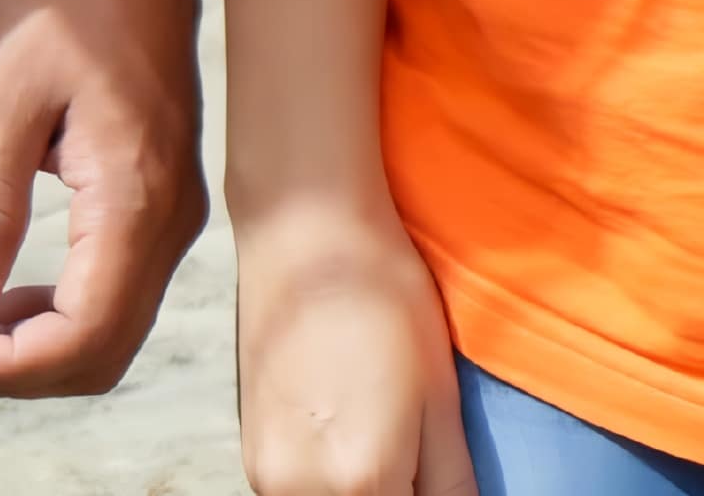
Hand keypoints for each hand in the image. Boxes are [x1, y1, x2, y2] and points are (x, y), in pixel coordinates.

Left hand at [0, 0, 201, 397]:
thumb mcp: (1, 97)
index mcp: (136, 201)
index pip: (80, 339)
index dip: (2, 365)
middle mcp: (173, 220)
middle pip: (102, 353)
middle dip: (15, 366)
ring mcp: (177, 209)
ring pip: (114, 328)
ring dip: (37, 342)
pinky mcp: (165, 193)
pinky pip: (119, 287)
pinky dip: (62, 308)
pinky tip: (4, 283)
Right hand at [231, 194, 477, 495]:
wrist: (306, 234)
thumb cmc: (383, 298)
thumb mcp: (440, 396)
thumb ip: (450, 481)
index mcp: (362, 480)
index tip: (436, 476)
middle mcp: (303, 491)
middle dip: (397, 495)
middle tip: (417, 457)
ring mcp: (268, 476)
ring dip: (364, 494)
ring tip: (389, 441)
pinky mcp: (252, 456)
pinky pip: (301, 495)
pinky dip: (330, 486)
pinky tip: (352, 437)